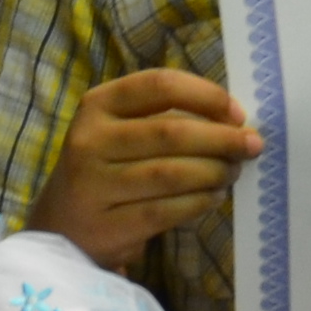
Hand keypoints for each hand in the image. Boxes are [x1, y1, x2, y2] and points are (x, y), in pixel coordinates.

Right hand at [24, 68, 259, 266]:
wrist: (59, 225)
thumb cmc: (104, 169)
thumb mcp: (118, 131)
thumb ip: (164, 119)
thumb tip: (233, 121)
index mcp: (97, 105)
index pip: (159, 85)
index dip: (206, 95)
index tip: (237, 113)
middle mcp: (90, 140)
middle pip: (171, 132)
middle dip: (221, 139)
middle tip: (251, 146)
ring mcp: (94, 184)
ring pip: (171, 174)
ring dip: (214, 172)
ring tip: (232, 173)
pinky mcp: (107, 224)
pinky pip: (166, 210)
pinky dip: (198, 203)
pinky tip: (213, 197)